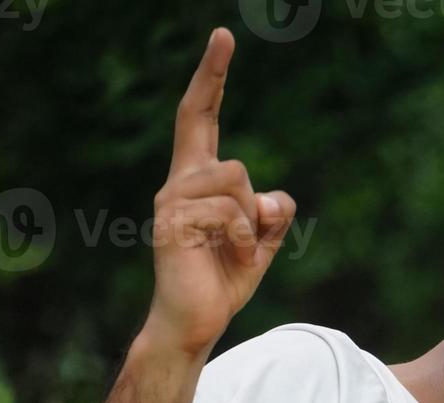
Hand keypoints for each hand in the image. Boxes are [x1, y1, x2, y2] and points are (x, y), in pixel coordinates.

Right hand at [144, 27, 297, 355]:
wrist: (195, 323)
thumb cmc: (223, 280)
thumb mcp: (262, 242)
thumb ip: (272, 214)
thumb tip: (271, 195)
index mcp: (197, 181)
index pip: (199, 117)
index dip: (211, 78)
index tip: (223, 37)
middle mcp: (178, 182)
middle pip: (202, 125)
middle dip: (213, 87)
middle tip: (231, 92)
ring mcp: (171, 200)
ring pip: (235, 176)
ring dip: (251, 219)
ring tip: (237, 249)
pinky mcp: (172, 223)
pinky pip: (231, 211)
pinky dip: (246, 239)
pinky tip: (232, 259)